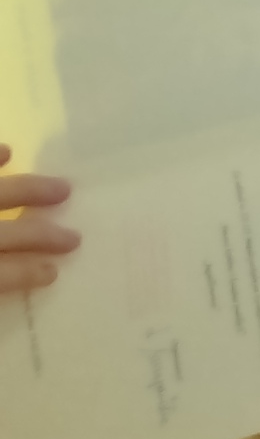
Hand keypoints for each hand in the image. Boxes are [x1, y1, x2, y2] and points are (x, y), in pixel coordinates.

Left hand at [0, 143, 76, 294]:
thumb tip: (12, 288)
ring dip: (30, 190)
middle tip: (73, 239)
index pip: (4, 274)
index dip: (28, 273)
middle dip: (42, 235)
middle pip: (10, 233)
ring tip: (62, 189)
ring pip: (0, 194)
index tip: (53, 273)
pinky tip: (8, 150)